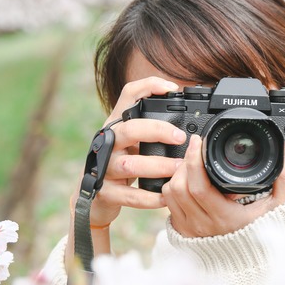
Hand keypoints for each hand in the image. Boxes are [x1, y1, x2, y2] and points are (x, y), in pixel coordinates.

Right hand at [70, 76, 189, 230]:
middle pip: (130, 129)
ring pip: (130, 164)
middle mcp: (107, 141)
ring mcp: (103, 167)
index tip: (172, 89)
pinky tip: (165, 197)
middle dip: (158, 130)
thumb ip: (151, 128)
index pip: (128, 95)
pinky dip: (149, 197)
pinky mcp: (104, 192)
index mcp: (117, 124)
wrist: (95, 198)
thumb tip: (188, 120)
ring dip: (157, 166)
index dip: (148, 87)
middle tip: (181, 137)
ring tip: (178, 169)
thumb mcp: (132, 141)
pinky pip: (129, 195)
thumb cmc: (121, 163)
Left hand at [163, 135, 284, 237]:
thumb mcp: (281, 205)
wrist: (254, 262)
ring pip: (170, 194)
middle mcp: (204, 226)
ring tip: (191, 165)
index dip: (194, 161)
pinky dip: (174, 190)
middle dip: (184, 163)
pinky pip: (168, 205)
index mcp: (225, 218)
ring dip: (177, 175)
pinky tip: (188, 183)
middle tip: (194, 149)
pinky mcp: (183, 232)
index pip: (198, 187)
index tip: (198, 143)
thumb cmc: (267, 232)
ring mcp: (191, 230)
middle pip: (179, 187)